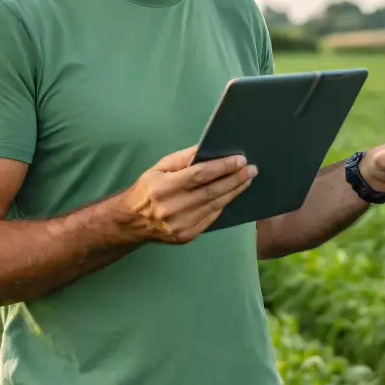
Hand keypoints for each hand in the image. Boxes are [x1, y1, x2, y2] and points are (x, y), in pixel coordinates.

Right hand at [122, 146, 257, 243]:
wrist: (133, 221)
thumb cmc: (148, 189)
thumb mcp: (159, 167)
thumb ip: (183, 158)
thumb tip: (208, 148)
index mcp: (162, 187)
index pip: (199, 175)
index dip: (222, 167)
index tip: (240, 159)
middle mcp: (171, 208)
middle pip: (211, 191)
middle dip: (235, 179)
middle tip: (251, 169)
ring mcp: (179, 225)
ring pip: (215, 206)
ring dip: (234, 192)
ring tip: (247, 180)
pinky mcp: (186, 235)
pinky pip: (211, 218)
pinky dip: (223, 205)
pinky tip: (233, 195)